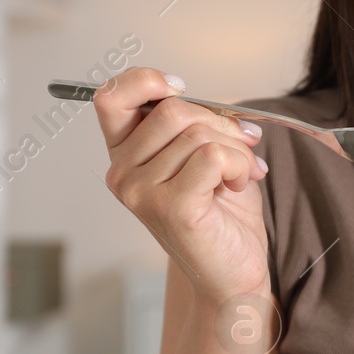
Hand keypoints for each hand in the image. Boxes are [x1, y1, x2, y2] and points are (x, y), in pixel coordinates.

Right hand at [94, 67, 269, 301]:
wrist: (234, 274)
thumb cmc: (221, 215)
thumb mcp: (202, 154)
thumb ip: (191, 123)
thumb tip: (206, 100)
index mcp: (124, 156)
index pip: (111, 97)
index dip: (147, 80)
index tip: (181, 88)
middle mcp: (122, 174)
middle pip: (172, 110)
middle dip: (220, 122)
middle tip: (242, 147)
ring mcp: (141, 193)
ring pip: (198, 133)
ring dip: (235, 149)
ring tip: (239, 175)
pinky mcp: (171, 207)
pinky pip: (212, 155)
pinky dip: (238, 164)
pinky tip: (236, 185)